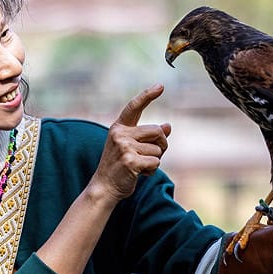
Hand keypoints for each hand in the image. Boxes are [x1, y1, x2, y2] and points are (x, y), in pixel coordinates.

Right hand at [91, 84, 171, 201]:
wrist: (104, 187)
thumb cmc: (120, 166)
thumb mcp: (131, 147)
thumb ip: (149, 136)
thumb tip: (168, 126)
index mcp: (119, 127)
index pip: (134, 107)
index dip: (148, 95)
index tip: (161, 86)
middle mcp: (120, 134)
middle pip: (157, 131)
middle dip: (162, 145)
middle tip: (152, 156)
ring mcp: (124, 147)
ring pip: (158, 150)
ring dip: (155, 161)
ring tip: (140, 167)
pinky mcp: (130, 161)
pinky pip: (156, 162)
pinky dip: (152, 170)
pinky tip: (140, 174)